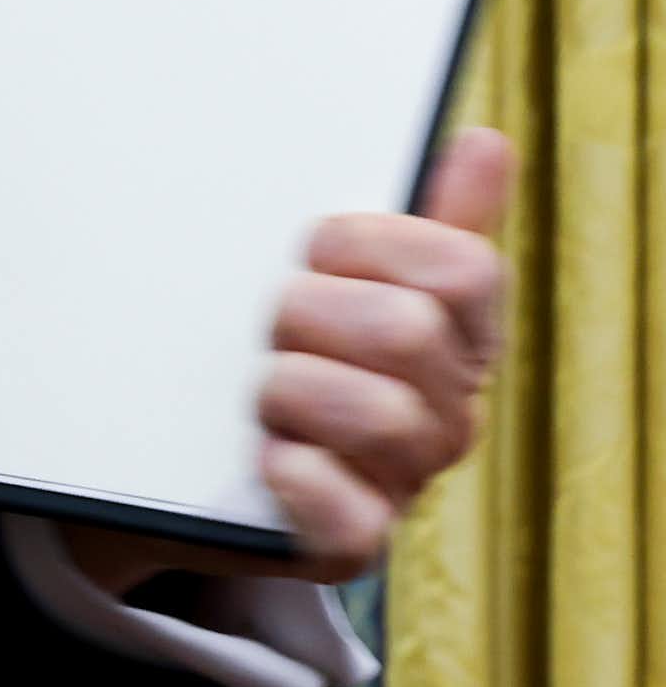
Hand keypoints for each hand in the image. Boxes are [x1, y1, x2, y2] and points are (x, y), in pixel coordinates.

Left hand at [64, 126, 512, 596]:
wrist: (198, 452)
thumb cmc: (291, 342)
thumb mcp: (345, 269)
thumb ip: (420, 212)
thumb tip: (487, 142)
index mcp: (455, 334)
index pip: (463, 268)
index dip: (370, 243)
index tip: (311, 249)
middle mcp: (446, 410)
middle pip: (406, 330)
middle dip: (310, 311)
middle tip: (269, 323)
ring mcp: (403, 480)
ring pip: (375, 414)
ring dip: (288, 387)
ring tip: (258, 390)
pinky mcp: (352, 545)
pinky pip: (347, 513)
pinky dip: (293, 475)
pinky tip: (264, 454)